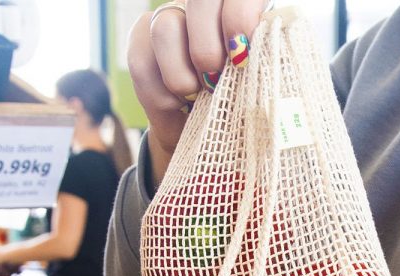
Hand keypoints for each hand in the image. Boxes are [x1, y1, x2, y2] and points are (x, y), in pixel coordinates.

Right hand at [126, 0, 264, 186]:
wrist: (208, 139)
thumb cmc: (241, 112)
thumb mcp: (258, 93)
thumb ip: (260, 69)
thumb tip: (250, 61)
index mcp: (239, 11)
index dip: (238, 13)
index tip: (241, 54)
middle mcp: (202, 8)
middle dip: (207, 46)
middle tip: (214, 83)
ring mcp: (168, 20)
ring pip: (165, 28)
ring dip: (182, 77)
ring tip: (197, 100)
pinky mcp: (140, 44)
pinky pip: (143, 64)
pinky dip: (163, 98)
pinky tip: (178, 108)